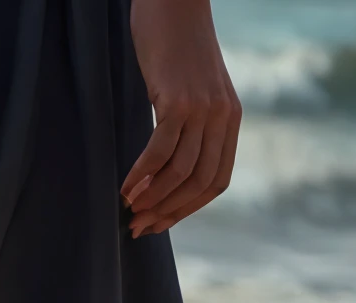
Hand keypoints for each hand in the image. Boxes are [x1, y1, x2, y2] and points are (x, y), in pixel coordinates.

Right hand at [121, 0, 240, 238]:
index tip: (160, 223)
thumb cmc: (176, 46)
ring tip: (129, 210)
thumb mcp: (194, 89)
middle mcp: (222, 117)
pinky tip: (125, 187)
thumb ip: (193, 125)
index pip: (216, 182)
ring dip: (152, 198)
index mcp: (231, 119)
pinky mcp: (178, 100)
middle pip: (198, 183)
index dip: (187, 210)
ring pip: (180, 172)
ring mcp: (202, 109)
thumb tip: (168, 170)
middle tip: (138, 226)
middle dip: (167, 211)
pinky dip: (141, 175)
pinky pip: (159, 151)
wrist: (174, 0)